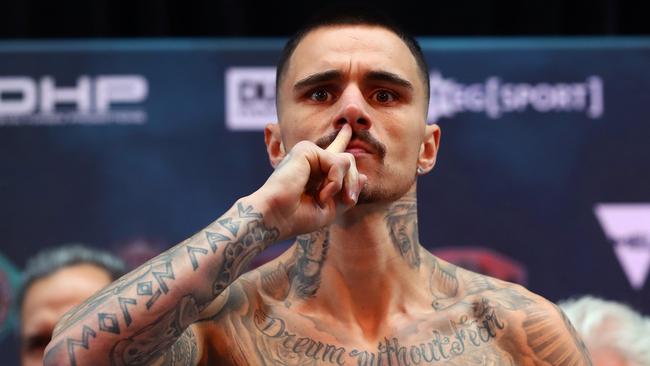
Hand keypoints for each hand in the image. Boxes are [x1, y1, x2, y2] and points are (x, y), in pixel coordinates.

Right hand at [251, 124, 366, 239]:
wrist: (276, 217)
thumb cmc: (298, 218)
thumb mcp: (330, 209)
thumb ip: (347, 193)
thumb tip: (364, 177)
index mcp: (315, 170)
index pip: (333, 151)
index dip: (342, 139)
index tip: (348, 127)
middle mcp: (312, 159)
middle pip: (348, 160)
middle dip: (352, 183)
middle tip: (348, 200)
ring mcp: (309, 152)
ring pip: (347, 160)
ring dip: (343, 185)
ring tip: (325, 198)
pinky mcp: (307, 150)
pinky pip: (338, 162)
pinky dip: (335, 182)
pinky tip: (321, 194)